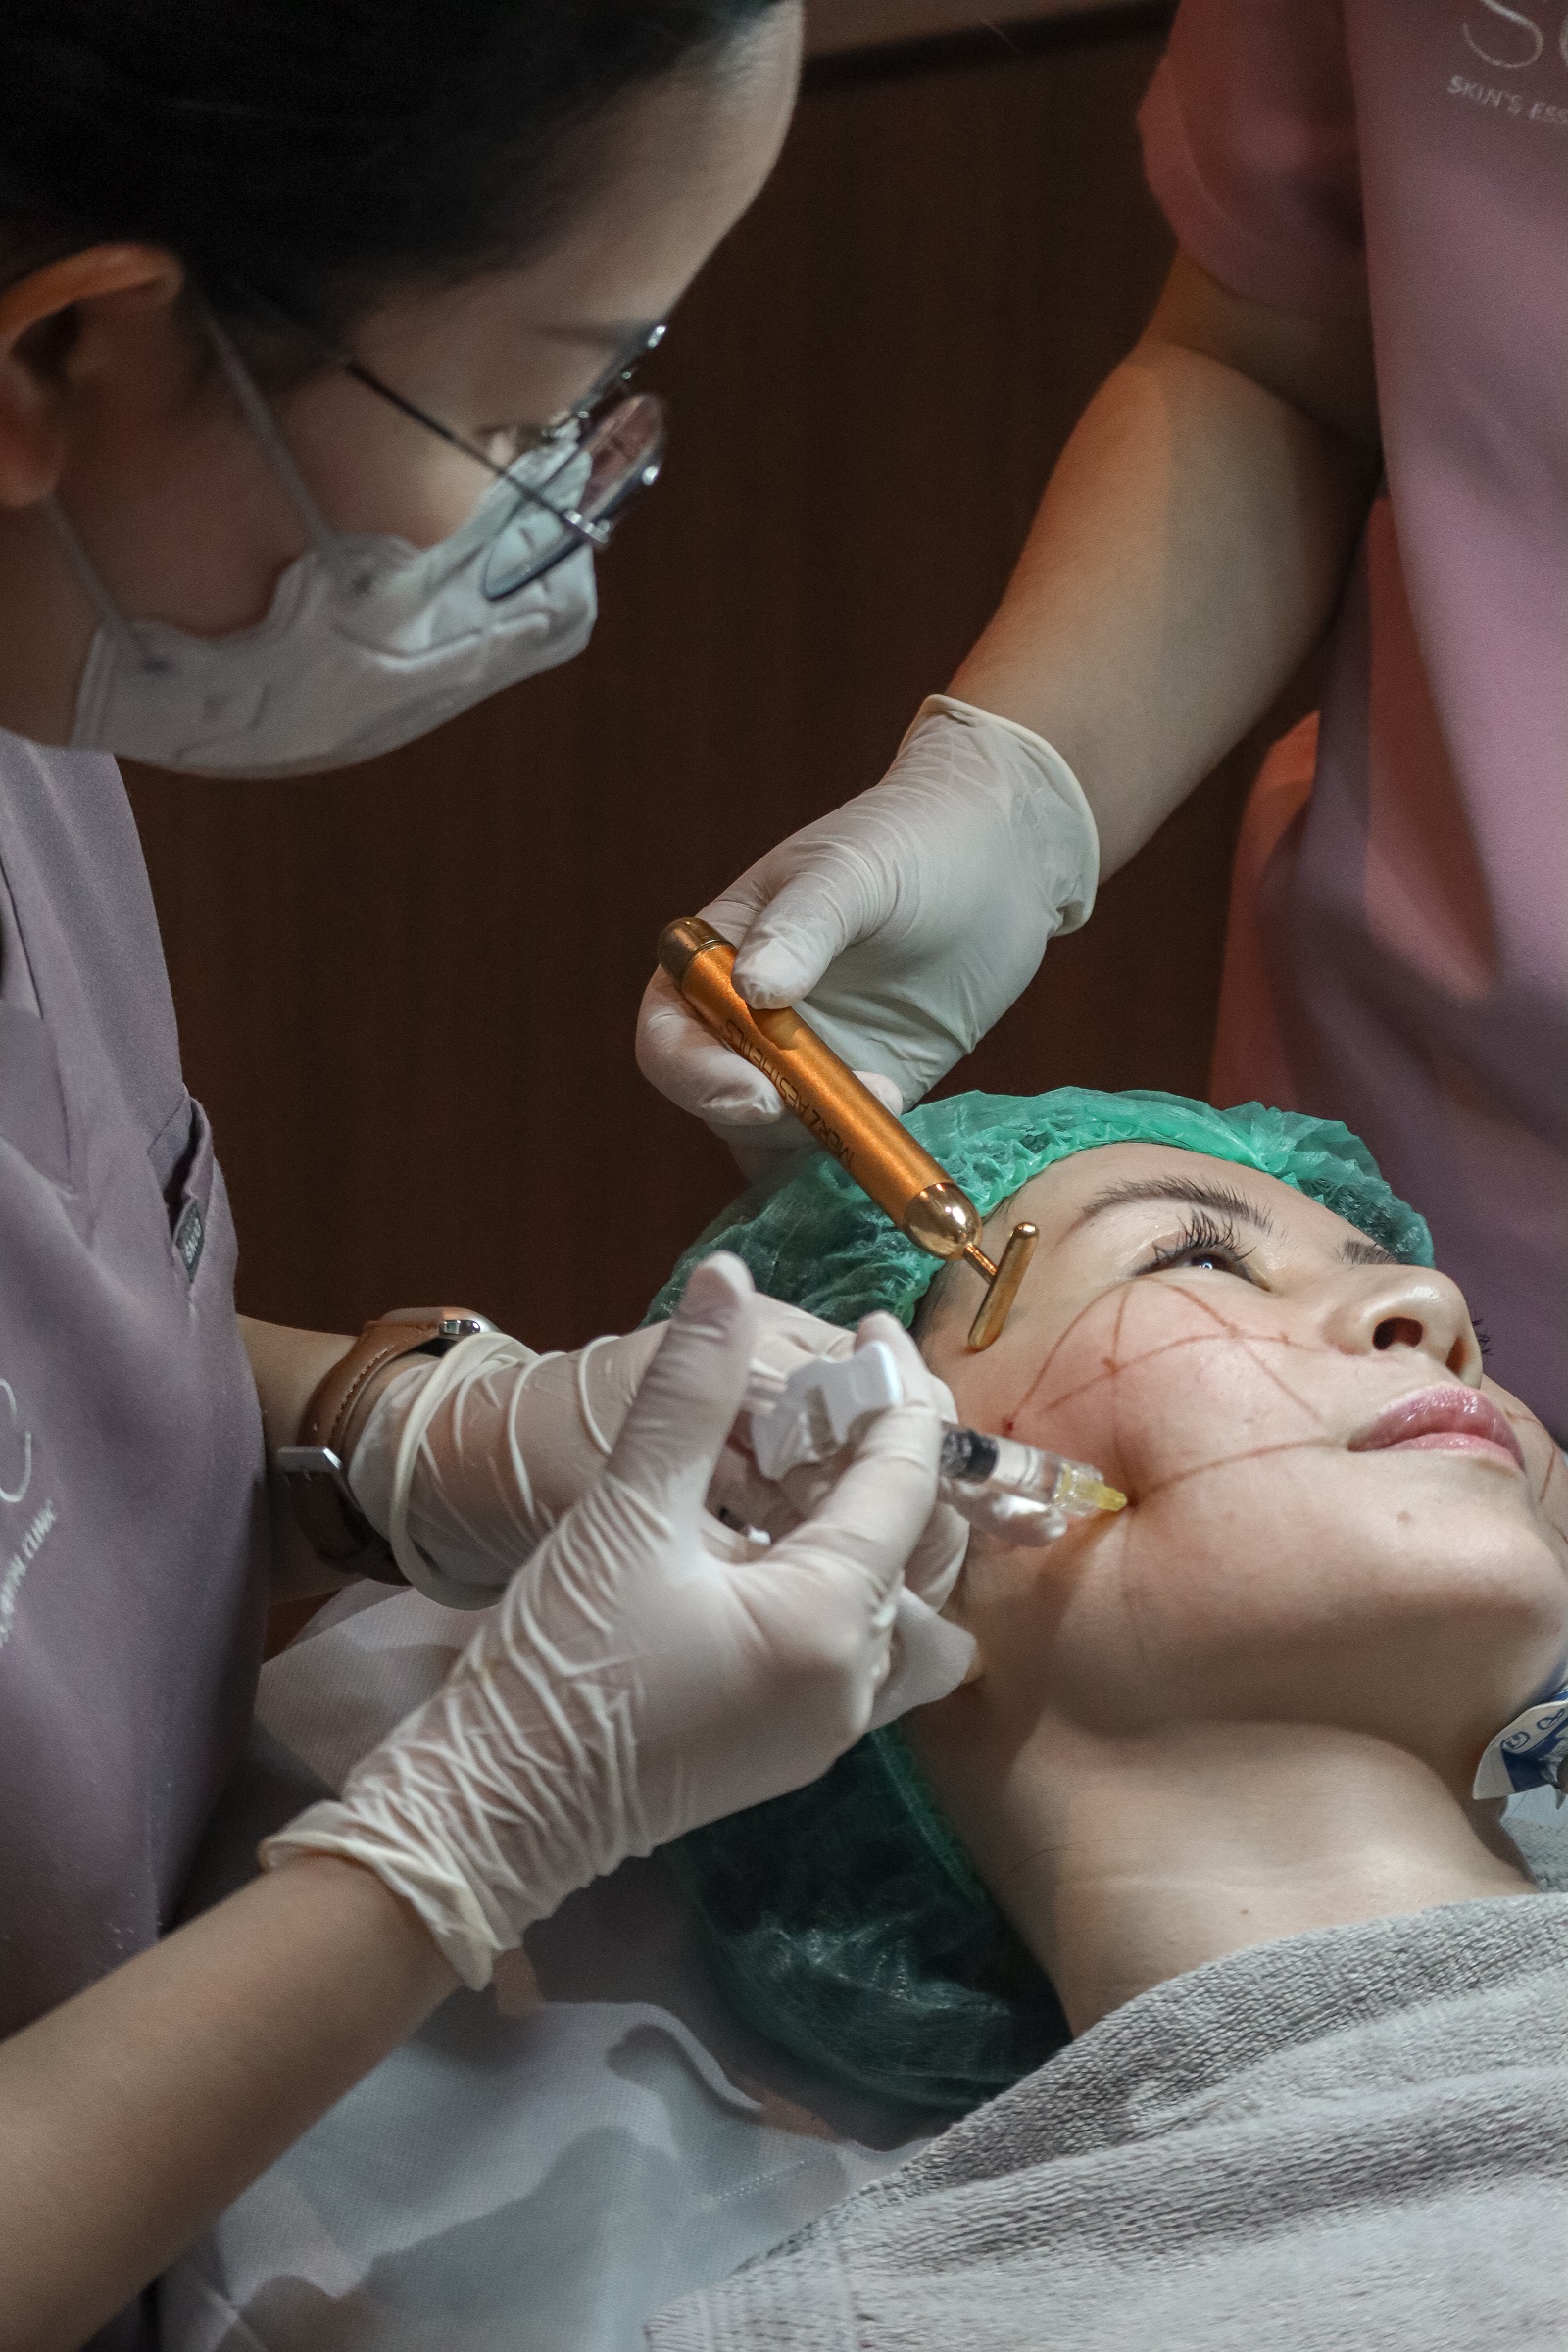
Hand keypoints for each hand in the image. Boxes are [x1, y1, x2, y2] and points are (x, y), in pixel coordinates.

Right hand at [262, 1256, 974, 1986]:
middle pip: (929, 1554)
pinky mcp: (791, 1748)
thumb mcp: (625, 1510)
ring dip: (891, 1537)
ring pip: (912, 1617)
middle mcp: (854, 1688)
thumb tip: (724, 1280)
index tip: (873, 1326)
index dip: (896, 1392)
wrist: (493, 1808)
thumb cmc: (562, 1660)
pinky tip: (797, 1540)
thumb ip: (688, 1391)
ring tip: (834, 1467)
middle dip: (907, 1465)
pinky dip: (860, 1589)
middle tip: (857, 1397)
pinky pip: (868, 1655)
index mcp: (828, 1625)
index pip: (903, 1485)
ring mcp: (828, 1730)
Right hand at [636, 696, 1097, 1171]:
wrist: (1003, 858)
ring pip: (773, 1137)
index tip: (757, 1093)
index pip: (668, 1035)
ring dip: (817, 1140)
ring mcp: (806, 1062)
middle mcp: (746, 1020)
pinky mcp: (863, 1091)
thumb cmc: (912, 841)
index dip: (696, 1075)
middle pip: (715, 1100)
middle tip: (835, 1109)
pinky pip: (836, 1147)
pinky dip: (853, 1160)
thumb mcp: (853, 871)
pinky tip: (895, 1144)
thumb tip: (754, 991)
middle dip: (764, 1118)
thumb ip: (803, 926)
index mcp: (717, 958)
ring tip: (890, 1098)